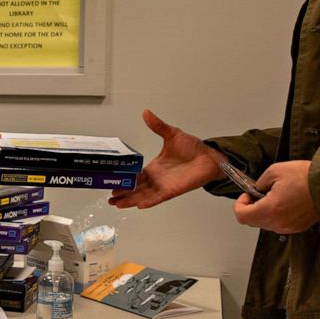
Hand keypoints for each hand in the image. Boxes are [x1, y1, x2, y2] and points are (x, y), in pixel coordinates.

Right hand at [109, 110, 225, 208]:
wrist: (209, 157)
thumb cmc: (193, 148)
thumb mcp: (172, 134)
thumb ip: (157, 125)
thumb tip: (146, 113)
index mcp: (154, 167)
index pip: (135, 176)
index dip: (124, 180)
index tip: (113, 183)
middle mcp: (157, 178)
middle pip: (136, 189)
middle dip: (122, 194)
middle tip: (110, 198)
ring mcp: (164, 186)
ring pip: (143, 195)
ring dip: (130, 200)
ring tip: (117, 204)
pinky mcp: (172, 191)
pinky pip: (157, 198)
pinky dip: (148, 202)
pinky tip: (138, 205)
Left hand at [234, 161, 319, 233]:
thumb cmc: (306, 177)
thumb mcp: (274, 172)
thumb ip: (258, 184)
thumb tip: (254, 191)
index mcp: (270, 210)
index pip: (242, 216)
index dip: (240, 204)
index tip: (247, 195)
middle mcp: (278, 223)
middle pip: (253, 221)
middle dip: (251, 207)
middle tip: (258, 194)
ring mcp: (289, 227)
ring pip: (265, 224)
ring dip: (263, 212)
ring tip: (273, 196)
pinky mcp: (298, 227)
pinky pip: (279, 224)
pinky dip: (275, 215)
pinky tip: (283, 202)